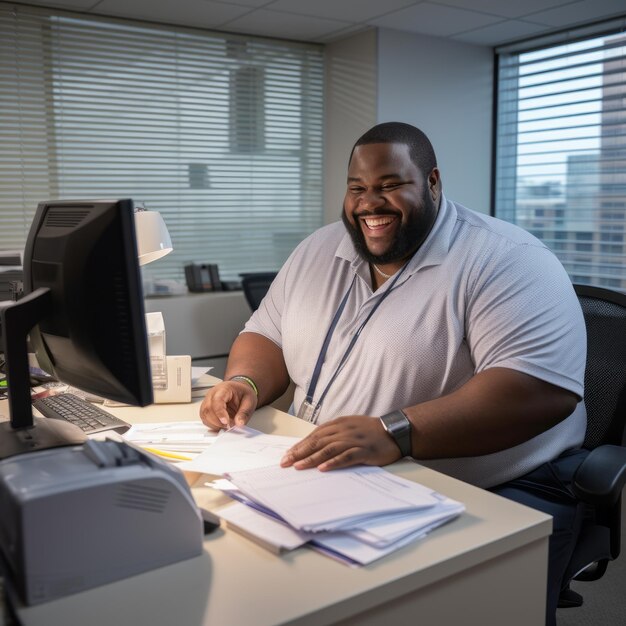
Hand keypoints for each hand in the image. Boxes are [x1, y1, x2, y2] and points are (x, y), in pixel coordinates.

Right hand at [199, 381, 257, 430]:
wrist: (239, 390)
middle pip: (208, 409)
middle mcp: (212, 394)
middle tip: (230, 425)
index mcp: (224, 389)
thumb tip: (239, 423)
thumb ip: (244, 413)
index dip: (220, 413)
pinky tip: (221, 425)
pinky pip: (205, 419)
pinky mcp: (206, 409)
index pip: (217, 401)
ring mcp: (207, 401)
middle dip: (218, 422)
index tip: (226, 422)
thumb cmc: (242, 393)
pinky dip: (212, 425)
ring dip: (215, 424)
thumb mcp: (249, 401)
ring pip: (204, 415)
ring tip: (227, 425)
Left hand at [280, 415, 401, 470]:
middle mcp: (344, 430)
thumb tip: (313, 445)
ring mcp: (354, 440)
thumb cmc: (370, 431)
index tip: (287, 455)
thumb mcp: (349, 427)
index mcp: (338, 424)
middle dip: (300, 452)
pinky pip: (346, 457)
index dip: (300, 445)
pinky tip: (323, 468)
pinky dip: (333, 462)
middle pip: (318, 441)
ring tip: (299, 467)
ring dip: (312, 458)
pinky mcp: (364, 451)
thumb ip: (333, 434)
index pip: (314, 435)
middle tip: (286, 463)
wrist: (394, 431)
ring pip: (329, 449)